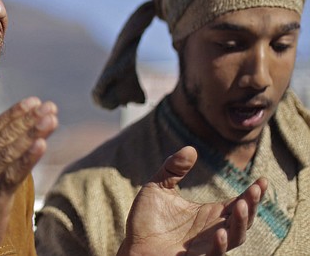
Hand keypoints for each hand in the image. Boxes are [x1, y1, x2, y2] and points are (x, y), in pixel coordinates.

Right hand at [0, 97, 57, 255]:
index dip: (13, 114)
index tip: (34, 102)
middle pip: (2, 138)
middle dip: (27, 121)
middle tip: (49, 107)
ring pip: (9, 154)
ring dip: (32, 134)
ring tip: (51, 120)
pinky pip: (12, 177)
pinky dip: (27, 159)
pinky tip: (41, 145)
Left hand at [118, 146, 265, 255]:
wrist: (131, 245)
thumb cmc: (146, 220)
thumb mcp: (158, 187)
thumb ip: (173, 168)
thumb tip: (191, 148)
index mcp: (210, 214)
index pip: (239, 203)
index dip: (253, 194)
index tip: (262, 180)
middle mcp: (213, 230)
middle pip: (243, 219)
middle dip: (252, 205)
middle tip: (255, 190)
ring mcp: (206, 245)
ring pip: (234, 237)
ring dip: (241, 223)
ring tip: (242, 205)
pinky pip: (214, 254)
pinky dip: (220, 246)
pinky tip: (220, 233)